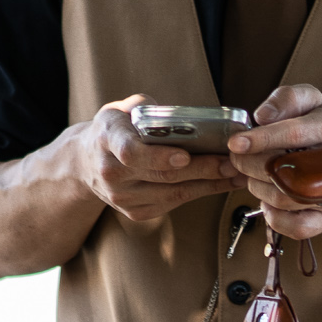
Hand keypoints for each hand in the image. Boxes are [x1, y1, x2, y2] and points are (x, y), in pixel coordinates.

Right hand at [71, 95, 234, 224]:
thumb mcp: (120, 110)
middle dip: (202, 169)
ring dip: (209, 184)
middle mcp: (112, 173)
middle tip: (231, 162)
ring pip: (173, 193)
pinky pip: (173, 203)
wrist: (85, 163)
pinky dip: (200, 193)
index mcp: (107, 140)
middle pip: (162, 175)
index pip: (131, 152)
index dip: (159, 156)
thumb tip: (182, 116)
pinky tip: (222, 184)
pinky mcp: (135, 212)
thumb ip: (146, 108)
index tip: (184, 156)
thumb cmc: (113, 131)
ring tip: (236, 174)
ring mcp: (122, 197)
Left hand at [225, 84, 321, 240]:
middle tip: (238, 159)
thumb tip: (262, 116)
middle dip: (251, 165)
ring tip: (254, 176)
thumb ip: (286, 99)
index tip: (236, 143)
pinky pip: (297, 227)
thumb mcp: (312, 102)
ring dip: (258, 188)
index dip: (261, 139)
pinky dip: (275, 217)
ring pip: (285, 198)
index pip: (293, 133)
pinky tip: (268, 201)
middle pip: (285, 170)